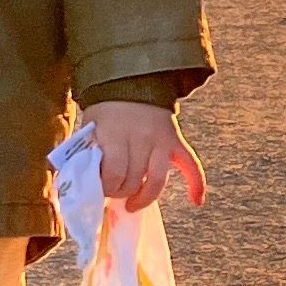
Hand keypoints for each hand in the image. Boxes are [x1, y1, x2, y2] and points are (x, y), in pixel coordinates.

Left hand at [88, 100, 205, 212]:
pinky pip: (191, 165)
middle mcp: (141, 137)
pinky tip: (196, 201)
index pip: (114, 174)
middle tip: (113, 192)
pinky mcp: (176, 142)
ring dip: (144, 197)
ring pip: (157, 181)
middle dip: (121, 192)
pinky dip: (196, 184)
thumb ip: (92, 153)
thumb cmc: (105, 110)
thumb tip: (90, 184)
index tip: (100, 188)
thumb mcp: (91, 128)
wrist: (130, 82)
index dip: (107, 187)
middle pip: (134, 180)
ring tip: (133, 203)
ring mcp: (161, 140)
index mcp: (116, 133)